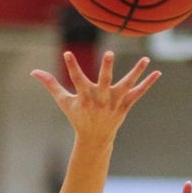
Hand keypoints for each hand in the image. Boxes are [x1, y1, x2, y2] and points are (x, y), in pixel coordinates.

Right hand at [31, 50, 160, 147]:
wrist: (94, 139)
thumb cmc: (77, 117)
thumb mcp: (63, 101)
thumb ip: (51, 84)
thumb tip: (33, 71)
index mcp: (84, 97)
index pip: (76, 79)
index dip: (71, 67)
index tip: (66, 53)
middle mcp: (100, 99)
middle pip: (104, 82)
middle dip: (106, 68)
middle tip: (109, 54)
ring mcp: (114, 102)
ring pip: (126, 85)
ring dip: (136, 73)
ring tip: (145, 60)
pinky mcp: (124, 105)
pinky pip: (138, 93)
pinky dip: (148, 84)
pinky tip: (157, 73)